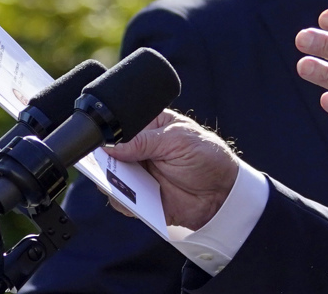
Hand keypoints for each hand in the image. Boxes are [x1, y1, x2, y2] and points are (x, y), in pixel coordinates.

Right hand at [104, 109, 238, 230]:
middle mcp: (140, 149)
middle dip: (105, 160)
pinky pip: (121, 200)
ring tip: (118, 183)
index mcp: (150, 127)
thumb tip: (113, 146)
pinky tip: (133, 200)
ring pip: (110, 177)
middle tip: (106, 165)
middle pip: (110, 154)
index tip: (105, 145)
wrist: (223, 192)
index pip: (121, 127)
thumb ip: (145, 142)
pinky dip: (123, 201)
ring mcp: (138, 173)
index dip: (111, 136)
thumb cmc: (207, 157)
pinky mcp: (140, 197)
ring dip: (111, 181)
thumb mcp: (179, 141)